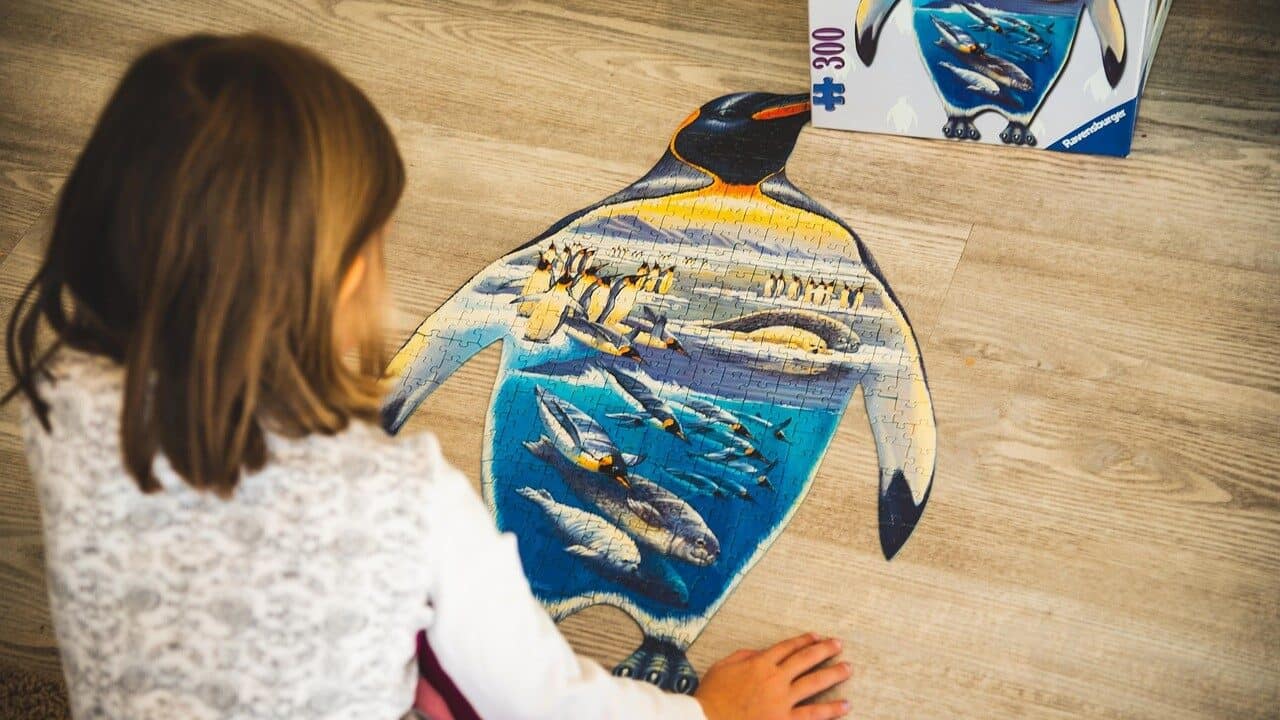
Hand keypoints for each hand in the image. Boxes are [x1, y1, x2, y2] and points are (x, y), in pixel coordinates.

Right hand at [694, 633, 850, 719]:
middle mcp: (775, 678)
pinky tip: (845, 705)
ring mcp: (782, 700)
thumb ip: (743, 657)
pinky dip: (831, 710)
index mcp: (759, 663)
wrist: (707, 719)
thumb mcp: (722, 667)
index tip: (816, 636)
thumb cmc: (711, 697)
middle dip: (824, 650)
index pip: (787, 647)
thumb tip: (759, 652)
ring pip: (814, 683)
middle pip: (805, 660)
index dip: (803, 640)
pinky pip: (812, 715)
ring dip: (833, 674)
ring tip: (848, 669)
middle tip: (838, 645)